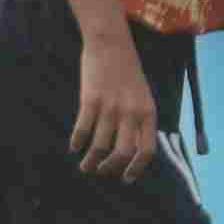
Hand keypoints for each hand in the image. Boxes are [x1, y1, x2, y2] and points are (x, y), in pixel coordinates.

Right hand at [70, 44, 161, 181]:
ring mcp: (111, 107)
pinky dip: (77, 142)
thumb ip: (141, 120)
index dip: (136, 168)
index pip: (146, 150)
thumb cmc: (128, 72)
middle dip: (110, 169)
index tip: (126, 178)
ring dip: (91, 161)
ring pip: (100, 146)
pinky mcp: (91, 100)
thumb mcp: (144, 96)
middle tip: (101, 172)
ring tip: (85, 166)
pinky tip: (74, 147)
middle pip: (122, 153)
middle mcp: (131, 113)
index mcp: (148, 113)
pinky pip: (83, 130)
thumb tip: (133, 149)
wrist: (112, 44)